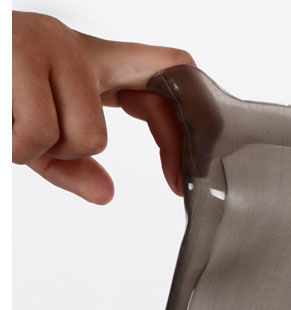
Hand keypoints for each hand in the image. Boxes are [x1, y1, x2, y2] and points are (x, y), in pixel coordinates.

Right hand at [12, 11, 193, 203]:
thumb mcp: (33, 125)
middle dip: (73, 149)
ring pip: (77, 137)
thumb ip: (69, 161)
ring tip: (6, 123)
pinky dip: (11, 146)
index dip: (183, 128)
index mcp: (91, 58)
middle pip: (117, 121)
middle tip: (45, 142)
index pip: (172, 71)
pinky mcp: (12, 53)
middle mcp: (74, 44)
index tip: (176, 176)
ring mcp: (43, 44)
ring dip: (35, 150)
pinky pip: (33, 134)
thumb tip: (105, 194)